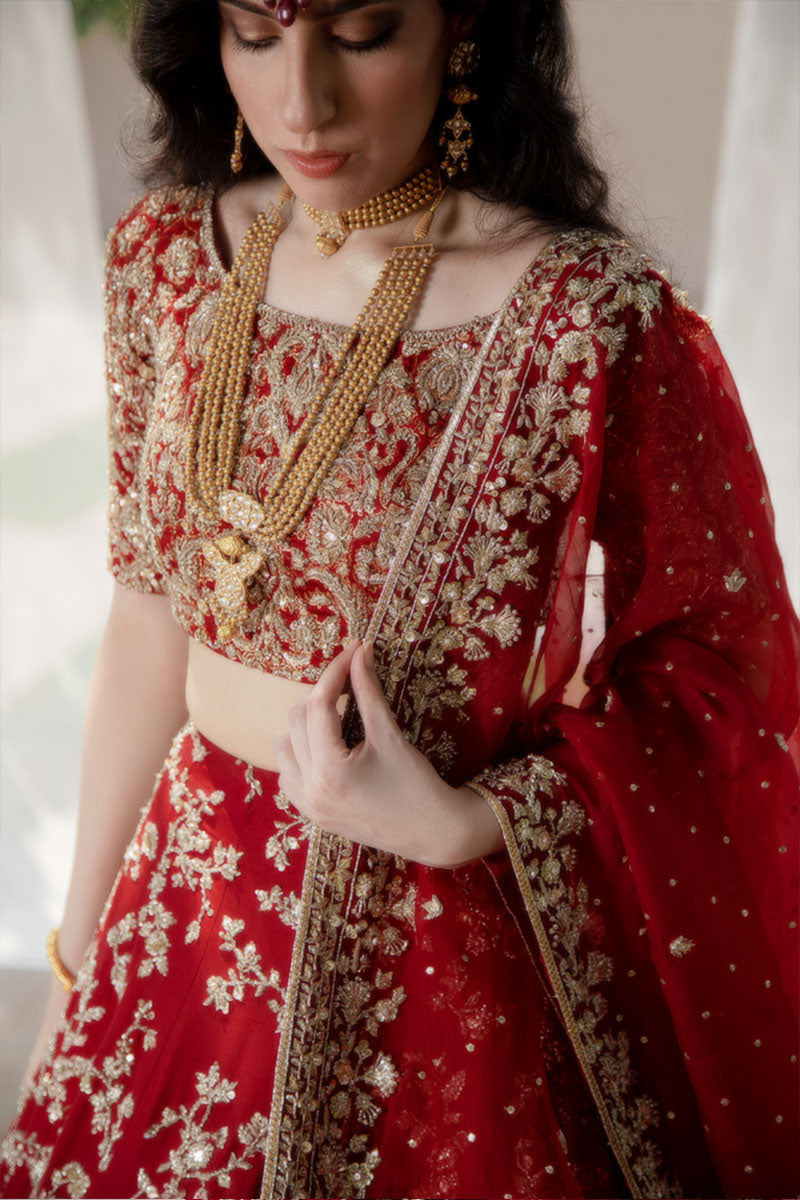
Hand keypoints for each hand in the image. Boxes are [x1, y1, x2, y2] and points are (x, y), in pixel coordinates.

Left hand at [273, 641, 504, 868]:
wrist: (433, 833)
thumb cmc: (417, 785)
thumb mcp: (390, 735)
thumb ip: (368, 692)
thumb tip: (359, 652)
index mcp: (330, 770)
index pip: (319, 705)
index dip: (334, 672)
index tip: (352, 651)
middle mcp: (310, 790)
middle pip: (297, 721)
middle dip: (321, 694)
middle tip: (348, 679)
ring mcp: (307, 806)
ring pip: (284, 747)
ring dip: (303, 723)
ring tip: (334, 713)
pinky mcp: (311, 814)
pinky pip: (288, 774)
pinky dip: (299, 752)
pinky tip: (324, 745)